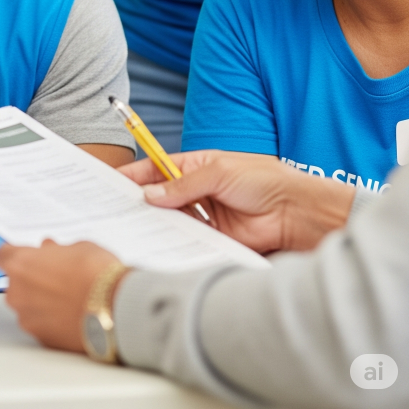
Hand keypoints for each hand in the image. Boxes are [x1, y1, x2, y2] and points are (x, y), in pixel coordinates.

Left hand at [0, 240, 121, 352]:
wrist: (115, 309)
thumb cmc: (96, 273)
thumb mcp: (78, 247)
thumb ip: (56, 250)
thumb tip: (50, 250)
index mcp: (21, 263)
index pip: (4, 255)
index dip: (18, 255)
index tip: (32, 257)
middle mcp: (17, 292)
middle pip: (15, 283)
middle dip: (31, 279)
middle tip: (57, 277)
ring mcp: (27, 318)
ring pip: (26, 305)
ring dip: (39, 301)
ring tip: (68, 299)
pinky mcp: (42, 339)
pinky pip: (40, 325)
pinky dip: (50, 321)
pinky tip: (71, 315)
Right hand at [119, 149, 355, 252]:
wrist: (294, 212)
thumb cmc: (261, 180)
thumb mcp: (217, 172)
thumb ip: (182, 185)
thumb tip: (149, 195)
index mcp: (196, 166)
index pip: (158, 168)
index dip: (136, 174)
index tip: (113, 181)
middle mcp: (196, 191)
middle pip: (160, 196)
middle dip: (140, 200)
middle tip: (117, 208)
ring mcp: (204, 216)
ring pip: (171, 219)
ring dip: (155, 222)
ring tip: (132, 226)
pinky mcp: (213, 239)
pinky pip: (187, 240)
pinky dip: (174, 241)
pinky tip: (159, 242)